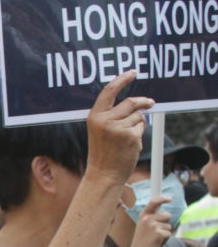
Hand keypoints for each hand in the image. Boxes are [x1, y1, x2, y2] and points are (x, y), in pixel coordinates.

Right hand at [85, 70, 153, 185]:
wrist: (103, 174)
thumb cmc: (102, 153)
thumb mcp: (100, 130)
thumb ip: (112, 115)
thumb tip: (136, 102)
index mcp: (95, 116)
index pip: (109, 91)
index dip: (122, 79)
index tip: (133, 72)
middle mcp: (105, 120)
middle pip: (131, 102)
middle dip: (143, 102)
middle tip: (151, 103)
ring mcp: (118, 127)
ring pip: (138, 116)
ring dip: (138, 124)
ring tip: (127, 139)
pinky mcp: (130, 136)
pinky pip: (141, 127)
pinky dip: (139, 134)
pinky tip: (130, 145)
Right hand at [127, 196, 172, 246]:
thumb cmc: (141, 242)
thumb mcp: (143, 227)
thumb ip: (152, 219)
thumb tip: (165, 214)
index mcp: (143, 216)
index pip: (153, 202)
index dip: (162, 199)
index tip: (169, 199)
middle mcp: (147, 219)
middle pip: (167, 215)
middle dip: (165, 223)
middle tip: (156, 232)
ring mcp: (153, 226)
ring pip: (169, 225)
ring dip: (165, 233)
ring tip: (156, 238)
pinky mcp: (159, 234)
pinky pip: (169, 233)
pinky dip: (166, 240)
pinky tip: (157, 243)